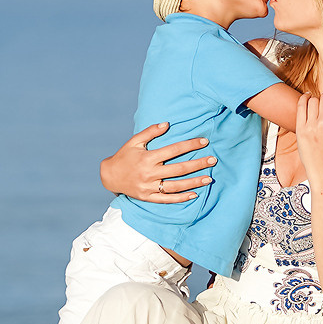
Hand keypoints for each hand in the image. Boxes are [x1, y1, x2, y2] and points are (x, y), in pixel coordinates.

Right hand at [100, 123, 216, 201]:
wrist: (109, 176)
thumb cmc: (124, 156)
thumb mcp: (134, 141)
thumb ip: (150, 132)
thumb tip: (167, 124)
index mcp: (148, 158)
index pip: (174, 150)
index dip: (190, 145)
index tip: (204, 141)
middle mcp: (149, 173)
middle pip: (179, 169)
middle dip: (198, 164)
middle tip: (213, 160)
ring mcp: (149, 187)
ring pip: (176, 186)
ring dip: (194, 182)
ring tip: (209, 178)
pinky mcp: (148, 197)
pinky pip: (167, 199)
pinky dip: (181, 198)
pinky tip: (194, 194)